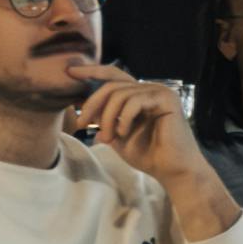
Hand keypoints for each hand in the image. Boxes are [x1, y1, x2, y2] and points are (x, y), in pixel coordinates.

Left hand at [70, 69, 226, 211]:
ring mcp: (160, 92)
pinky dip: (124, 119)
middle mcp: (150, 89)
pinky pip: (134, 101)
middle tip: (81, 123)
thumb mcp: (117, 136)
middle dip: (92, 103)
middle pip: (111, 84)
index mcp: (139, 95)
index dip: (91, 72)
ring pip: (120, 94)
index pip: (113, 76)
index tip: (69, 72)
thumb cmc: (149, 156)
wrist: (172, 171)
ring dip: (107, 118)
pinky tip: (123, 134)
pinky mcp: (167, 99)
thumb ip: (103, 121)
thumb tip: (83, 110)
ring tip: (108, 138)